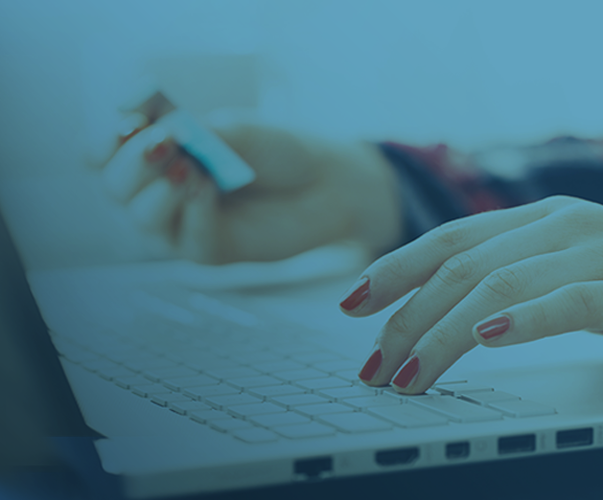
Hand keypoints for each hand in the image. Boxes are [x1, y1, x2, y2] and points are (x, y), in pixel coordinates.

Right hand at [101, 111, 401, 263]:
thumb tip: (162, 137)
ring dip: (159, 189)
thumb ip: (196, 135)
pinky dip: (194, 210)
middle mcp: (160, 192)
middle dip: (133, 161)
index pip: (104, 153)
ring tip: (192, 168)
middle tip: (165, 141)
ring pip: (140, 217)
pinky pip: (185, 238)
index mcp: (157, 155)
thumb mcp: (235, 131)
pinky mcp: (210, 251)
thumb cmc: (279, 152)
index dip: (108, 139)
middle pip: (114, 186)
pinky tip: (209, 189)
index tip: (132, 120)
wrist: (327, 183)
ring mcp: (182, 225)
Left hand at [340, 196, 602, 393]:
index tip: (352, 305)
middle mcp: (566, 225)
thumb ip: (527, 281)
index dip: (395, 271)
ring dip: (444, 331)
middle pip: (461, 265)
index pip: (452, 241)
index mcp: (546, 221)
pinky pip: (569, 299)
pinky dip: (522, 318)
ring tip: (408, 372)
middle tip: (372, 362)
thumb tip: (458, 313)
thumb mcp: (581, 275)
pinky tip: (485, 337)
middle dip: (405, 315)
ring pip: (501, 284)